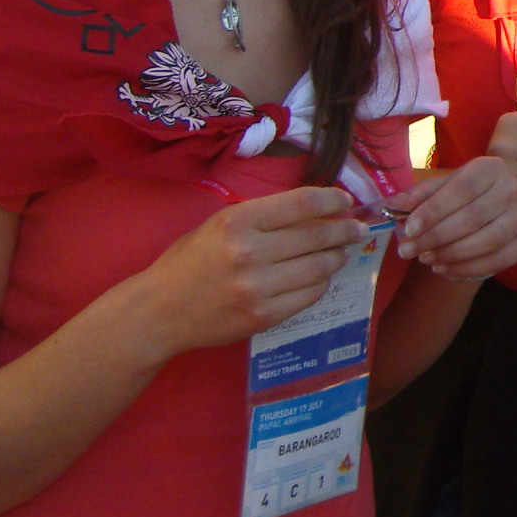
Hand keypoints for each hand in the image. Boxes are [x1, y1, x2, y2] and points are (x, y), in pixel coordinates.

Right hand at [135, 187, 365, 359]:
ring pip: (319, 266)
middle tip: (358, 228)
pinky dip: (321, 282)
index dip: (331, 200)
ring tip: (340, 251)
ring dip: (337, 256)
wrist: (159, 311)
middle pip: (316, 235)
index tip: (346, 201)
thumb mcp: (218, 224)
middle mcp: (249, 253)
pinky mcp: (263, 316)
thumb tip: (316, 210)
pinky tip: (320, 276)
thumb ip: (263, 217)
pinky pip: (309, 295)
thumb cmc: (189, 261)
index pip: (301, 204)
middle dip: (344, 229)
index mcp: (237, 222)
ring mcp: (257, 288)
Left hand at [390, 156, 516, 278]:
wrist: (491, 207)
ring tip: (426, 260)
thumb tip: (393, 207)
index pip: (461, 189)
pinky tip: (446, 270)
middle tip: (409, 252)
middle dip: (437, 237)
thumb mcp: (438, 190)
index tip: (409, 230)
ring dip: (452, 255)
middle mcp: (513, 187)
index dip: (434, 211)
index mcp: (490, 167)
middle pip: (474, 216)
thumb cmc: (459, 196)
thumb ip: (416, 197)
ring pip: (489, 240)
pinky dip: (470, 269)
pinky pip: (501, 260)